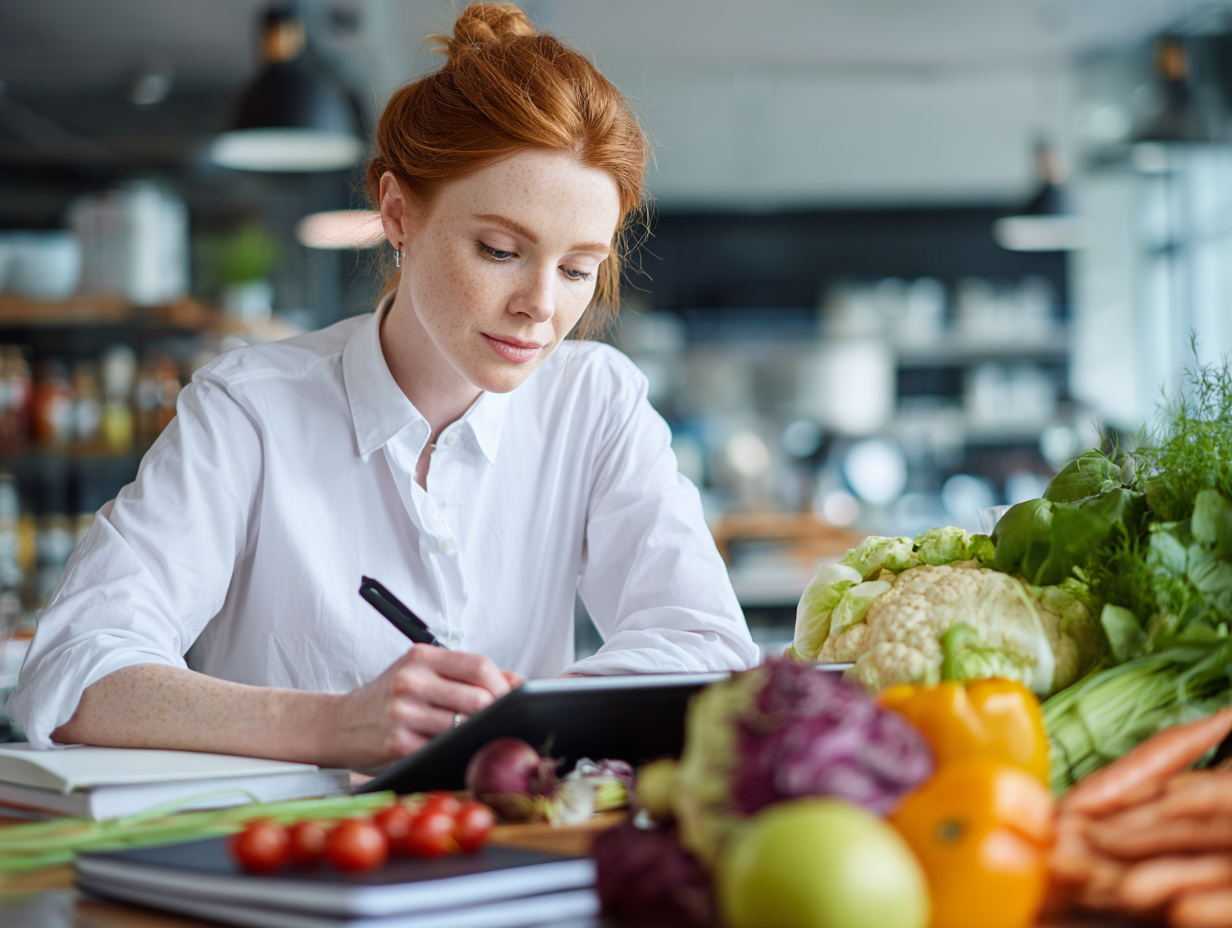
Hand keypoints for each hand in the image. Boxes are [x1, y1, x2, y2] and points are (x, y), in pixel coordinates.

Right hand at [330, 646, 523, 769]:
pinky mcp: (397, 744)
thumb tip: (517, 682)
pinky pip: (441, 749)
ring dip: (476, 733)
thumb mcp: (421, 673)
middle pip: (477, 697)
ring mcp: (403, 713)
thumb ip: (465, 674)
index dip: (503, 683)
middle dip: (496, 712)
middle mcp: (411, 681)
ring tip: (475, 734)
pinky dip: (452, 750)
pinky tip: (450, 748)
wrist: (337, 723)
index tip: (510, 697)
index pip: (478, 665)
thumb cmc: (387, 697)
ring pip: (463, 726)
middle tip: (499, 720)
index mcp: (421, 657)